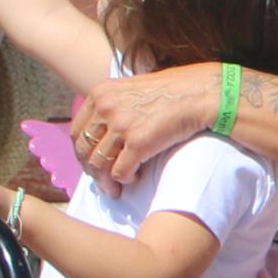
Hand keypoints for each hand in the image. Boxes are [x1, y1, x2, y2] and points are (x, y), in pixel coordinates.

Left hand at [71, 62, 221, 190]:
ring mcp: (121, 125)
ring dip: (107, 181)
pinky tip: (136, 177)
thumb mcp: (131, 89)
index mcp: (100, 93)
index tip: (92, 163)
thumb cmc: (171, 91)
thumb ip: (112, 105)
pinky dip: (125, 179)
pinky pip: (120, 171)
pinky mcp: (138, 142)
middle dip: (92, 171)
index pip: (77, 131)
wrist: (199, 93)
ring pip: (99, 164)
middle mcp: (106, 107)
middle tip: (103, 182)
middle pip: (84, 150)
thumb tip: (101, 134)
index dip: (82, 153)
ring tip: (116, 188)